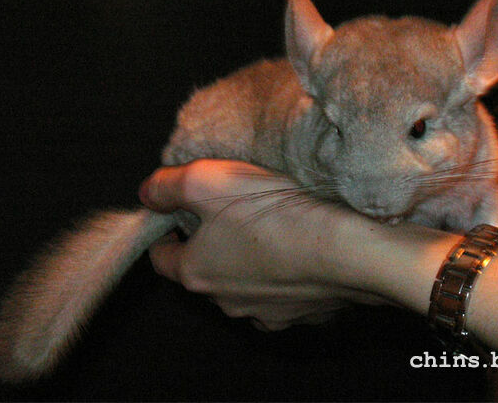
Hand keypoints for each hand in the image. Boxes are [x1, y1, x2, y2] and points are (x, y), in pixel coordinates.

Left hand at [139, 160, 383, 329]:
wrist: (348, 250)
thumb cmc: (273, 214)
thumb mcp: (207, 181)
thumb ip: (168, 186)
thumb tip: (148, 194)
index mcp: (195, 273)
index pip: (161, 257)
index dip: (167, 231)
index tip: (183, 212)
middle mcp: (227, 302)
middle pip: (206, 269)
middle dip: (212, 243)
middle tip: (234, 211)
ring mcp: (269, 314)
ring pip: (247, 284)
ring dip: (251, 261)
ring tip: (274, 228)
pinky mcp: (305, 315)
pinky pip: (287, 292)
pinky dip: (288, 274)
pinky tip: (304, 251)